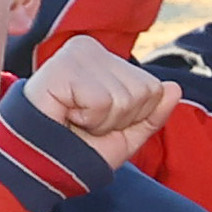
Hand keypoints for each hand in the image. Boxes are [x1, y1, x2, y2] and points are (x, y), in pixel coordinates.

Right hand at [20, 36, 177, 165]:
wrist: (36, 162)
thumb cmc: (76, 148)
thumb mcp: (125, 136)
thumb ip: (153, 113)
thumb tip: (174, 87)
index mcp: (108, 61)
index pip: (154, 89)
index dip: (132, 118)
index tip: (99, 121)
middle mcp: (93, 49)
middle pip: (143, 92)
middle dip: (118, 120)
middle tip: (84, 123)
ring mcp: (78, 53)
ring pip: (124, 97)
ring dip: (101, 121)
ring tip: (73, 118)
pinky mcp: (63, 66)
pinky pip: (102, 101)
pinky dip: (88, 119)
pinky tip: (65, 113)